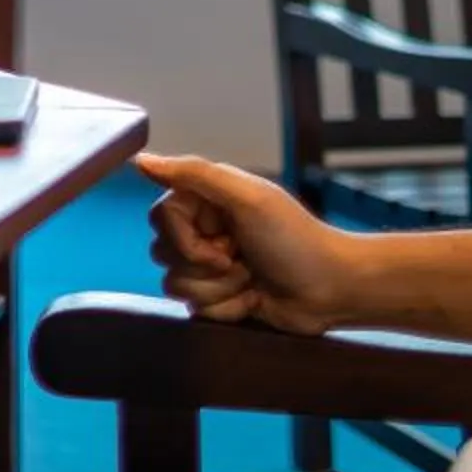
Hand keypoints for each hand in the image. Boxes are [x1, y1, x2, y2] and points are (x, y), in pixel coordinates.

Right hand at [134, 152, 356, 333]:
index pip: (160, 218)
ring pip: (175, 285)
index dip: (186, 238)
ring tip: (250, 279)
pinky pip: (196, 310)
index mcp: (207, 200)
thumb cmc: (295, 239)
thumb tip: (140, 160)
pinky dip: (228, 308)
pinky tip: (252, 299)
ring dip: (218, 288)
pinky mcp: (218, 299)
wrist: (331, 289)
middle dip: (204, 264)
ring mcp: (210, 267)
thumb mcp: (247, 197)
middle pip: (162, 252)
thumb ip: (193, 173)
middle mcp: (205, 230)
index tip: (224, 240)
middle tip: (241, 257)